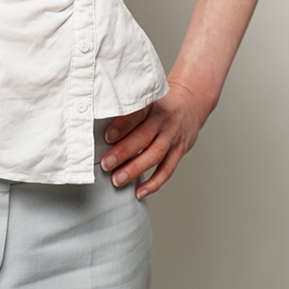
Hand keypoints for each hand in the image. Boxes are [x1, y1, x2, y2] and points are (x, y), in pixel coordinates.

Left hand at [99, 81, 208, 198]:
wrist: (192, 102)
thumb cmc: (161, 102)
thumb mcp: (147, 97)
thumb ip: (128, 107)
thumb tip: (97, 118)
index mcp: (153, 104)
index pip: (137, 113)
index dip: (122, 125)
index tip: (107, 136)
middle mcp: (164, 121)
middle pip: (144, 137)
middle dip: (123, 152)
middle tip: (105, 163)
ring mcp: (172, 137)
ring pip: (155, 155)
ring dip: (135, 169)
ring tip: (117, 179)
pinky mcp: (179, 151)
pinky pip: (167, 170)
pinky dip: (153, 183)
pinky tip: (139, 192)